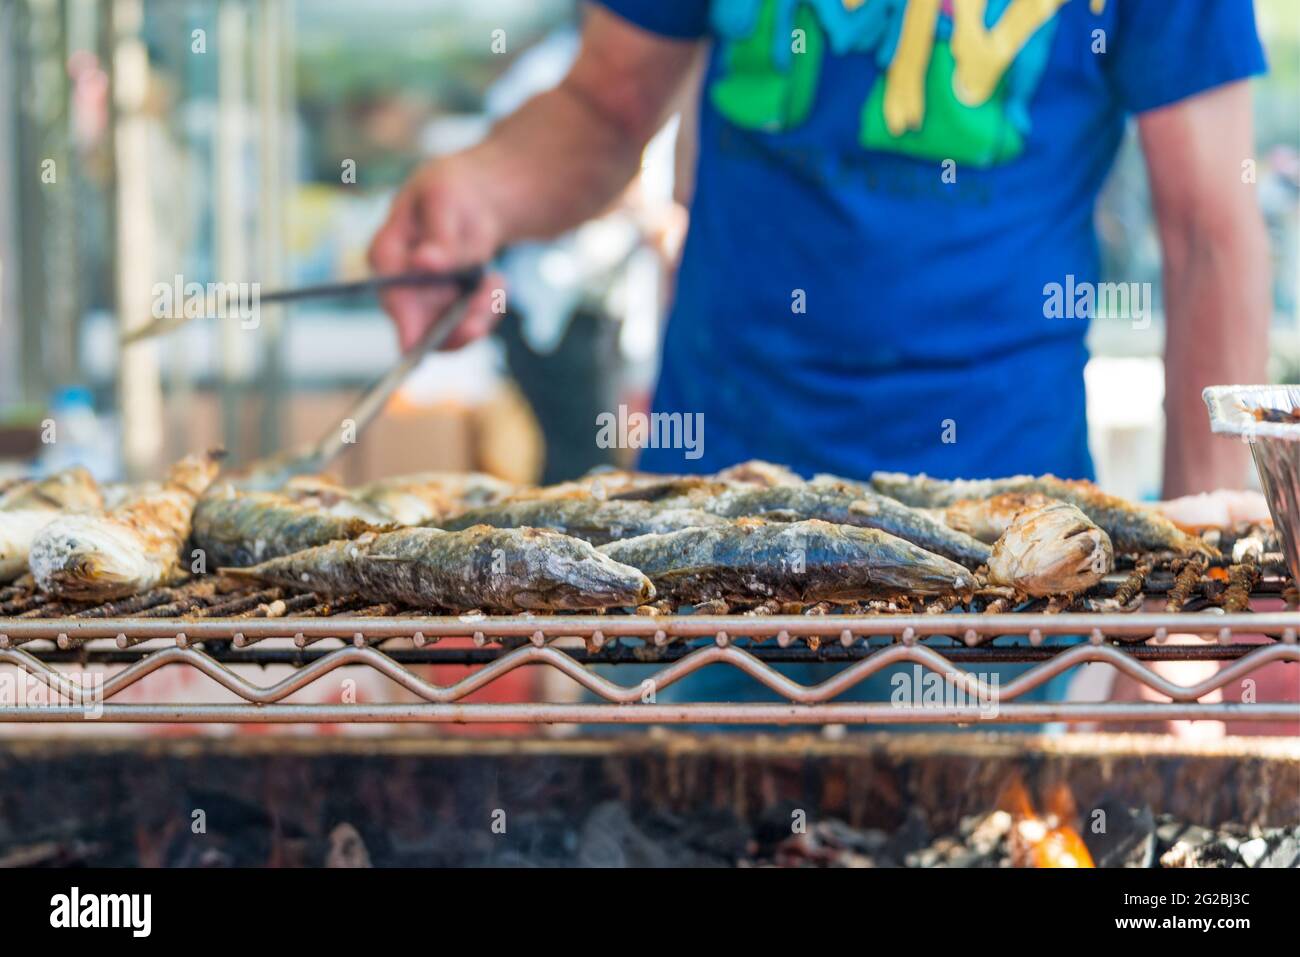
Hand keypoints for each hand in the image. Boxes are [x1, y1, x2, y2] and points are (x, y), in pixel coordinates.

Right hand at [368, 154, 506, 350]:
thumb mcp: (447, 202)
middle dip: (459, 322)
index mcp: (387, 254)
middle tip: (490, 301)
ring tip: (496, 283)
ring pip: (448, 334)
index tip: (422, 344)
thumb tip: (422, 263)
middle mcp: (398, 286)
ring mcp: (421, 301)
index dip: (406, 322)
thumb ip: (439, 236)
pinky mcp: (444, 310)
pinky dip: (489, 308)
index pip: (391, 295)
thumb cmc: (451, 192)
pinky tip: (495, 281)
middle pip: (420, 327)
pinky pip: (469, 326)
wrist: (473, 198)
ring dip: (479, 315)